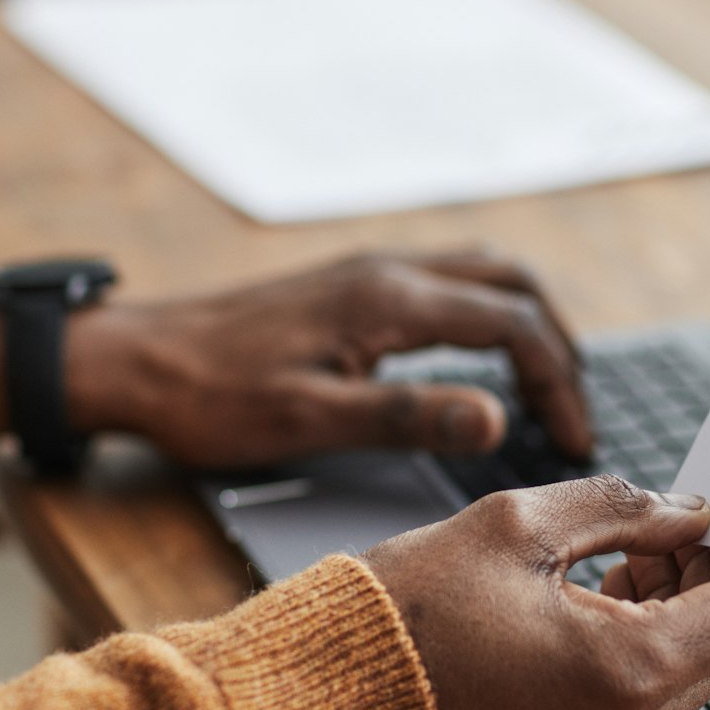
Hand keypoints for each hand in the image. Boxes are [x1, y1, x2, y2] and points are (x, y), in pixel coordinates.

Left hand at [0, 251, 590, 465]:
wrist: (135, 362)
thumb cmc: (210, 399)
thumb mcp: (310, 422)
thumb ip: (407, 417)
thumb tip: (497, 420)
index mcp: (387, 302)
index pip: (512, 325)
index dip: (558, 381)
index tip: (574, 437)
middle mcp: (387, 272)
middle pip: (512, 286)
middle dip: (559, 345)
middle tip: (574, 411)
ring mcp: (369, 272)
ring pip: (483, 274)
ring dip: (528, 322)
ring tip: (548, 385)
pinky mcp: (350, 286)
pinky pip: (448, 281)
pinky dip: (490, 314)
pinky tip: (481, 360)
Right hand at [363, 476, 709, 709]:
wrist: (323, 706)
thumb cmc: (406, 613)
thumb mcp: (519, 524)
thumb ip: (625, 507)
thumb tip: (690, 510)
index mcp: (627, 670)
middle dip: (709, 579)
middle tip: (668, 526)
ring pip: (685, 677)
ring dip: (673, 614)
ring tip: (619, 560)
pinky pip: (638, 706)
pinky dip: (636, 653)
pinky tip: (587, 607)